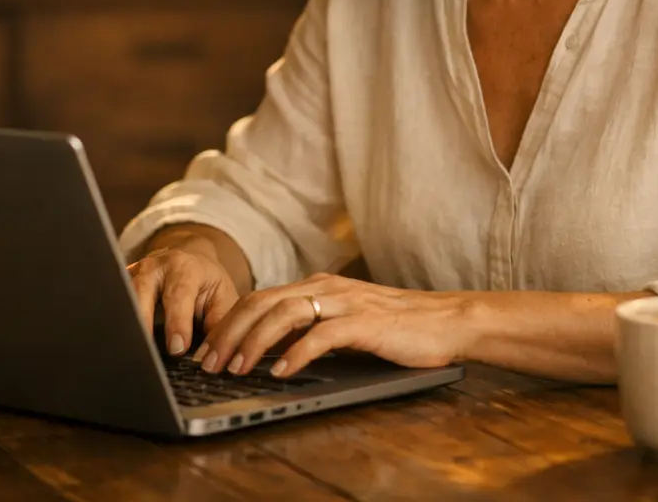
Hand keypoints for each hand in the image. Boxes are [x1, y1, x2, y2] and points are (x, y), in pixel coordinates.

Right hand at [128, 227, 242, 357]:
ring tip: (131, 354)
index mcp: (184, 267)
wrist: (189, 261)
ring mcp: (132, 274)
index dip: (177, 322)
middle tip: (148, 355)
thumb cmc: (207, 284)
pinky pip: (113, 305)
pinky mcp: (118, 285)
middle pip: (141, 292)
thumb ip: (218, 323)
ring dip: (125, 326)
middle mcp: (154, 267)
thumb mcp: (222, 297)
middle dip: (143, 323)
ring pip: (122, 298)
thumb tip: (211, 354)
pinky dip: (116, 325)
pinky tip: (119, 346)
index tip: (177, 348)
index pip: (178, 294)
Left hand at [199, 272, 474, 378]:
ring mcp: (347, 303)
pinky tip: (280, 372)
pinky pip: (321, 335)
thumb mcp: (347, 322)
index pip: (261, 298)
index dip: (228, 323)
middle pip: (262, 302)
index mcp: (320, 286)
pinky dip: (296, 354)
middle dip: (229, 333)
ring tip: (236, 369)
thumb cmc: (400, 327)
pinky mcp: (366, 322)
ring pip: (284, 314)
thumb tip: (272, 351)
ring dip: (254, 342)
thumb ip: (313, 328)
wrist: (449, 320)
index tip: (207, 351)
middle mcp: (328, 288)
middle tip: (208, 363)